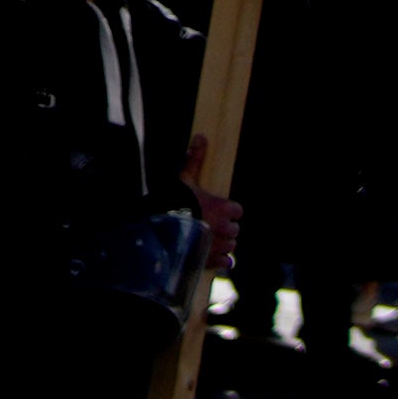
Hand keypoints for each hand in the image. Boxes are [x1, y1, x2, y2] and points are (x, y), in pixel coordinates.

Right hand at [186, 132, 241, 275]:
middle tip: (209, 226)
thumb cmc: (173, 203)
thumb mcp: (184, 178)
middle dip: (224, 228)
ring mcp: (219, 246)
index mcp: (224, 207)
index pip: (237, 210)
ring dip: (222, 244)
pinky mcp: (210, 260)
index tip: (217, 211)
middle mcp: (226, 228)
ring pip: (230, 246)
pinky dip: (221, 261)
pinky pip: (224, 262)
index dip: (228, 211)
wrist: (161, 232)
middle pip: (234, 229)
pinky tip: (213, 257)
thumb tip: (200, 135)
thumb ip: (195, 158)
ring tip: (209, 241)